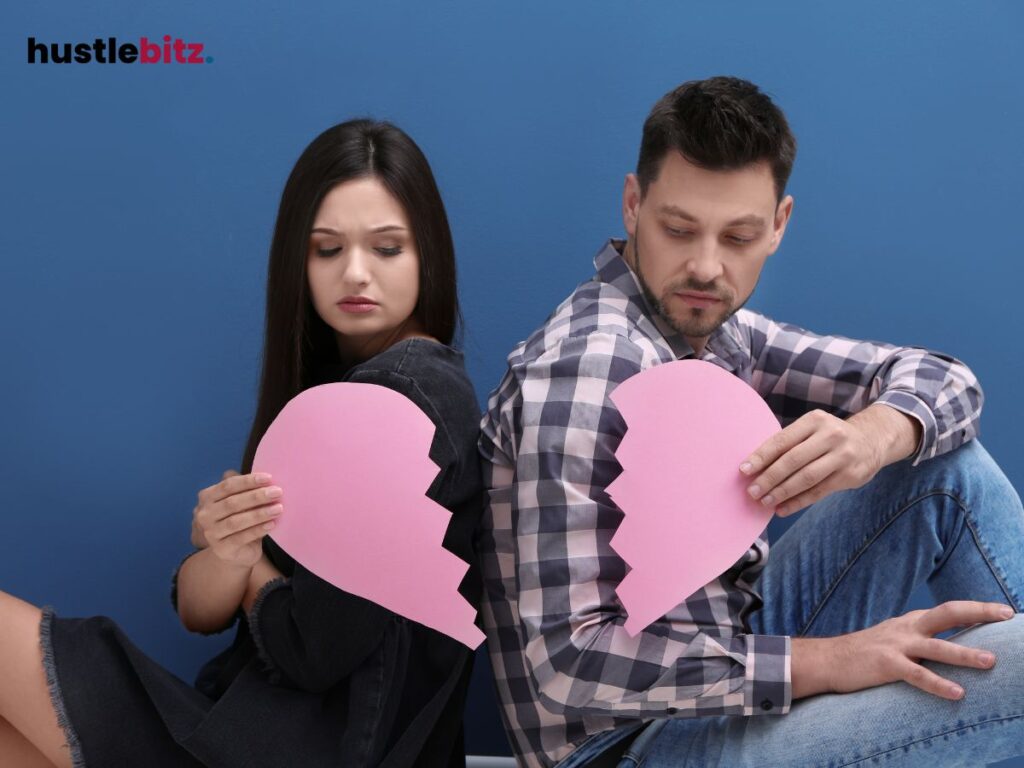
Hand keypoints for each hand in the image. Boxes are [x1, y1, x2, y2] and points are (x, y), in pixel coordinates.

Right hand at [193, 470, 283, 568]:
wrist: (237, 550)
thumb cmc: (240, 518)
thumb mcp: (240, 501)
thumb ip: (245, 488)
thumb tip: (263, 477)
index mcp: (207, 497)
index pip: (227, 486)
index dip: (248, 481)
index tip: (268, 477)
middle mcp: (204, 515)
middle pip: (232, 503)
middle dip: (256, 496)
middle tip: (277, 492)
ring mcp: (210, 533)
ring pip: (236, 521)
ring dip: (259, 514)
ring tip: (278, 508)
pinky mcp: (221, 549)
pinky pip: (241, 538)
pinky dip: (258, 530)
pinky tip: (271, 524)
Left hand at [740, 409, 882, 516]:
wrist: (872, 440)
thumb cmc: (829, 437)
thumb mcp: (813, 429)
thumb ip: (790, 443)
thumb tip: (755, 467)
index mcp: (814, 420)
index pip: (782, 440)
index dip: (761, 456)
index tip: (744, 470)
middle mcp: (830, 436)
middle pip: (793, 460)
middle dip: (769, 478)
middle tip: (752, 491)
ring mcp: (843, 456)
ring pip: (806, 478)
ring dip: (782, 492)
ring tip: (765, 502)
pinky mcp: (850, 476)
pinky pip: (819, 492)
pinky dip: (798, 502)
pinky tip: (782, 508)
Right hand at [819, 601, 1013, 699]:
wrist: (827, 659)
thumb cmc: (864, 653)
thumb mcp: (894, 639)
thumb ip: (919, 640)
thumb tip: (950, 648)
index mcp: (911, 621)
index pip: (950, 610)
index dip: (977, 609)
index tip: (1004, 611)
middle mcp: (907, 628)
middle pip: (948, 613)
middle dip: (978, 612)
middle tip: (1005, 615)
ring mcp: (896, 645)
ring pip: (937, 647)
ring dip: (965, 654)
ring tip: (990, 660)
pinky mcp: (886, 665)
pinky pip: (917, 675)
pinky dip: (938, 684)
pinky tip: (957, 694)